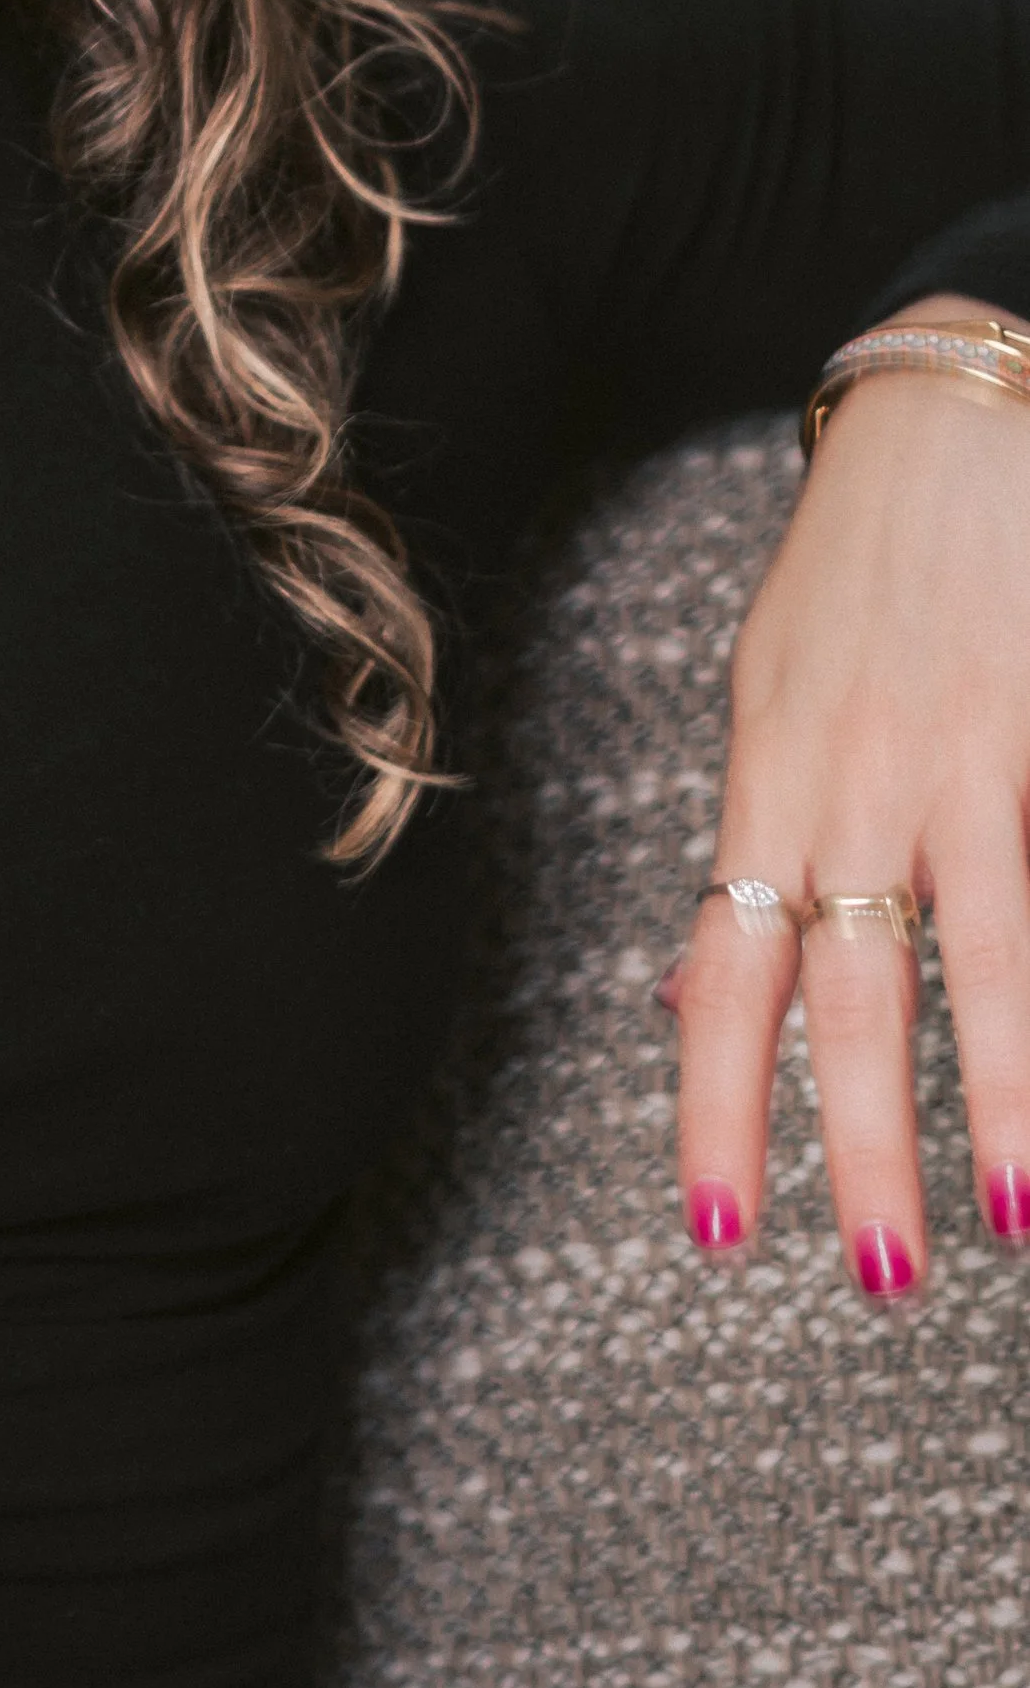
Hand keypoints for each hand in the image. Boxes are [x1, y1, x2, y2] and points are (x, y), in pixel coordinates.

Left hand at [672, 301, 1029, 1297]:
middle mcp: (847, 771)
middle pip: (837, 984)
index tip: (718, 1218)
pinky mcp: (1028, 734)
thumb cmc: (862, 566)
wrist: (954, 413)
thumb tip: (692, 988)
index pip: (725, 960)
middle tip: (873, 1274)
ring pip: (967, 955)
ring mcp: (953, 755)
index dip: (716, 1095)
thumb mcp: (770, 693)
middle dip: (853, 1139)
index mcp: (767, 767)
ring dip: (987, 1097)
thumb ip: (751, 844)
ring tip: (1008, 1217)